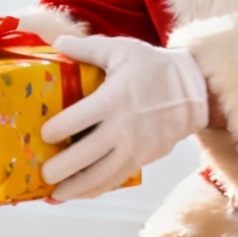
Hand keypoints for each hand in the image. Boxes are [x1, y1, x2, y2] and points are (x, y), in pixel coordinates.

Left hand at [40, 34, 209, 200]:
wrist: (196, 90)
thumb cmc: (155, 67)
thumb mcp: (122, 50)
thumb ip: (86, 48)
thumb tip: (56, 41)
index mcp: (113, 100)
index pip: (76, 121)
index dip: (55, 131)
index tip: (43, 134)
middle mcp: (123, 129)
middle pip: (85, 157)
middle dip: (60, 169)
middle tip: (41, 174)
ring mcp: (135, 149)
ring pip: (100, 177)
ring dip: (76, 189)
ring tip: (54, 195)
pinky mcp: (144, 160)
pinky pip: (116, 180)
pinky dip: (96, 190)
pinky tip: (79, 193)